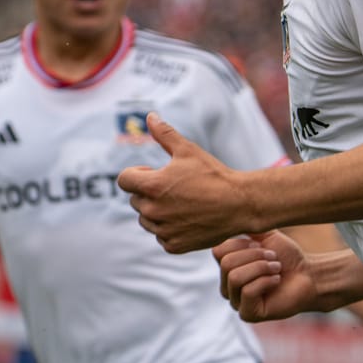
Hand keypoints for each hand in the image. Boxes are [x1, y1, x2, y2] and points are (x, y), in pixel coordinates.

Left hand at [120, 113, 251, 252]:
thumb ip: (164, 134)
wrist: (239, 204)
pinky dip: (169, 228)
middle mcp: (153, 211)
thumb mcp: (188, 150)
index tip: (153, 172)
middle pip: (135, 200)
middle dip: (148, 192)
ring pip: (146, 220)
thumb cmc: (213, 175)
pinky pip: (161, 236)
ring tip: (181, 202)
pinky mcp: (173, 245)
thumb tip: (149, 116)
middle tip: (174, 187)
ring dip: (157, 211)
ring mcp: (163, 230)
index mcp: (152, 186)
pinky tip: (188, 218)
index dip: (137, 174)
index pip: (124, 180)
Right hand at [213, 231, 317, 321]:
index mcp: (228, 268)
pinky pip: (248, 292)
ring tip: (277, 268)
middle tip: (273, 257)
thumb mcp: (265, 237)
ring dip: (261, 268)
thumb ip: (246, 228)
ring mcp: (236, 302)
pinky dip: (266, 281)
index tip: (260, 245)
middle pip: (226, 264)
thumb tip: (231, 216)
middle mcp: (227, 286)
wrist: (308, 275)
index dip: (240, 244)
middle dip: (253, 256)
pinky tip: (277, 281)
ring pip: (235, 278)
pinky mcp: (248, 314)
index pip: (218, 251)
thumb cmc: (287, 257)